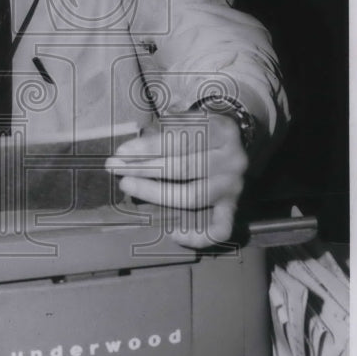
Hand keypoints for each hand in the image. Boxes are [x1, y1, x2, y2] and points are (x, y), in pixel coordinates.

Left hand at [105, 113, 248, 247]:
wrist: (240, 142)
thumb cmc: (203, 131)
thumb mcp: (190, 119)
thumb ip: (165, 128)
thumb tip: (130, 150)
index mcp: (221, 130)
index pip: (180, 140)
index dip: (147, 147)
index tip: (121, 151)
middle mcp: (231, 159)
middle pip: (183, 168)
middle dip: (143, 169)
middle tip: (115, 168)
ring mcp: (233, 185)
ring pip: (192, 196)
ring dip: (154, 193)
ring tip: (127, 185)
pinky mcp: (233, 206)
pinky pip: (220, 229)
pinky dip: (198, 236)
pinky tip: (173, 233)